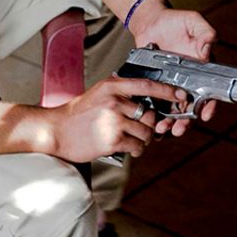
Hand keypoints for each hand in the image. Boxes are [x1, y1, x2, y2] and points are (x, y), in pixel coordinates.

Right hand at [44, 76, 187, 162]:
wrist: (56, 131)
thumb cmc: (76, 114)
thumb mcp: (97, 94)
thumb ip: (117, 92)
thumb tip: (142, 97)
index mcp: (111, 87)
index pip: (147, 85)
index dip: (168, 91)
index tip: (180, 96)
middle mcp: (114, 102)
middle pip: (149, 114)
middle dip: (150, 124)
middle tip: (143, 129)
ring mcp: (114, 121)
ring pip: (146, 132)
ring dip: (144, 140)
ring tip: (133, 141)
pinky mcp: (113, 140)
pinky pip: (138, 147)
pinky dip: (137, 151)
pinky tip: (130, 150)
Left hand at [129, 0, 219, 127]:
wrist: (150, 22)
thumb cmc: (175, 20)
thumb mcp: (192, 21)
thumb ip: (205, 31)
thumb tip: (211, 44)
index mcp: (202, 70)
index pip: (210, 92)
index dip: (210, 105)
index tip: (205, 115)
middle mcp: (188, 81)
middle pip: (190, 108)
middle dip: (186, 122)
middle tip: (179, 130)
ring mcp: (171, 84)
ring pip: (173, 110)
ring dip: (169, 123)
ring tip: (161, 130)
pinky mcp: (154, 85)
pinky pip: (155, 104)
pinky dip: (153, 116)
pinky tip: (148, 124)